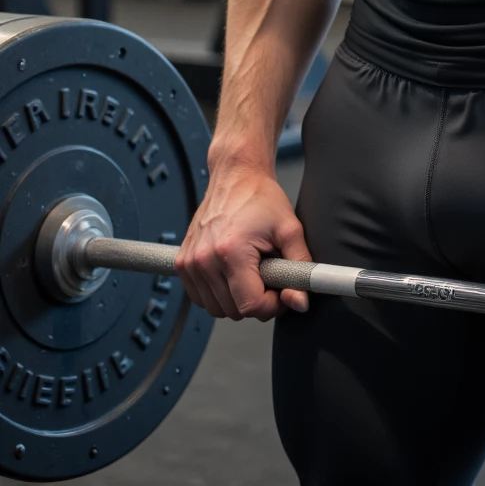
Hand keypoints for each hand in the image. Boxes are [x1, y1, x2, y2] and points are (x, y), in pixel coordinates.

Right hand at [176, 164, 311, 321]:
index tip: (281, 290)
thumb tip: (301, 301)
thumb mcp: (290, 229)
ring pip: (217, 308)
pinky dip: (218, 294)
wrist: (236, 175)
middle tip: (268, 277)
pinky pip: (201, 298)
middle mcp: (205, 260)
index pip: (250, 306)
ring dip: (236, 299)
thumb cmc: (260, 197)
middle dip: (256, 301)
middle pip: (233, 311)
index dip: (272, 305)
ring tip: (251, 271)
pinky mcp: (182, 263)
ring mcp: (190, 262)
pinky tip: (233, 273)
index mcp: (231, 252)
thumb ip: (300, 268)